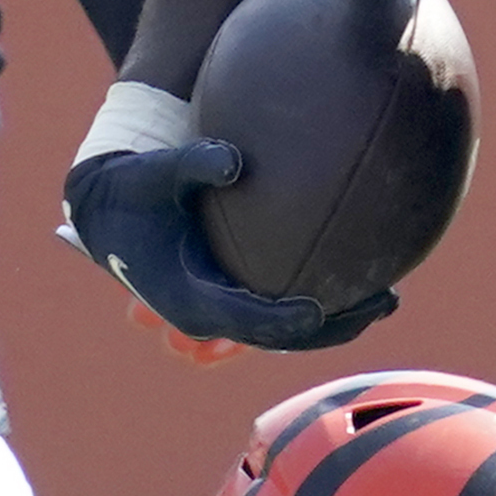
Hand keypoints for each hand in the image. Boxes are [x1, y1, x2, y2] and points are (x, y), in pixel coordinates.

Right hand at [58, 138, 394, 353]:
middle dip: (332, 325)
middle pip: (279, 337)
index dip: (282, 319)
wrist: (108, 212)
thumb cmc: (135, 188)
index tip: (318, 308)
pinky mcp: (231, 300)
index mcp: (188, 296)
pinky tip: (361, 287)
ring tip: (386, 299)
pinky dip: (317, 308)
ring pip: (285, 333)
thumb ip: (193, 164)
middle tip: (384, 301)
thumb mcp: (157, 172)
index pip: (244, 318)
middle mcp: (208, 314)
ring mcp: (222, 312)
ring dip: (334, 321)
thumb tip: (234, 159)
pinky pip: (280, 315)